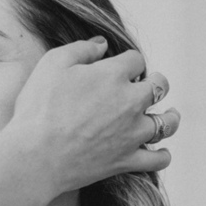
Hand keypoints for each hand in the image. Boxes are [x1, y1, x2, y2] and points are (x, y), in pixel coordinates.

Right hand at [13, 38, 177, 184]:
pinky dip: (162, 155)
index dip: (128, 62)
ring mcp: (132, 133)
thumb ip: (81, 49)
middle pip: (159, 87)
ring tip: (170, 115)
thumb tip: (102, 45)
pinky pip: (157, 159)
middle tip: (151, 86)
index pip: (135, 60)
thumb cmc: (38, 109)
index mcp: (113, 75)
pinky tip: (161, 151)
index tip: (121, 67)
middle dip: (156, 83)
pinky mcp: (126, 160)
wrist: (35, 157)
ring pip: (166, 123)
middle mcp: (130, 103)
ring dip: (170, 117)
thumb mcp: (52, 65)